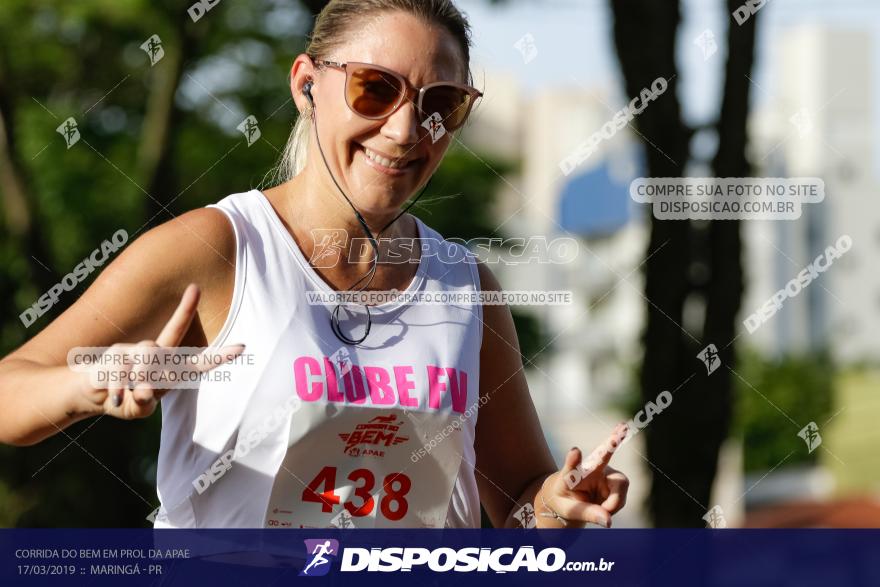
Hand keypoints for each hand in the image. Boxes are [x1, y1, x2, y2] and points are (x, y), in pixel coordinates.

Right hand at [77, 284, 244, 419]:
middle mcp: (157, 354)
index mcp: (170, 369)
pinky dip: (118, 388)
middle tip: (144, 383)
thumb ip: (142, 404)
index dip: (221, 355)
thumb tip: (143, 391)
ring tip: (125, 392)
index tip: (244, 347)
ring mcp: (137, 350)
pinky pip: (122, 369)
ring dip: (134, 378)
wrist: (89, 395)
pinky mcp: (116, 354)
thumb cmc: (124, 399)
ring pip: (145, 354)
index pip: (199, 361)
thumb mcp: (137, 409)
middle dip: (170, 336)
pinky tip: (113, 396)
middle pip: (168, 340)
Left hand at [537, 422, 629, 527]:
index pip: (571, 467)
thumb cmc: (564, 500)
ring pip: (619, 487)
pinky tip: (604, 507)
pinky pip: (621, 497)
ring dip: (613, 504)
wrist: (569, 497)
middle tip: (623, 426)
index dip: (573, 460)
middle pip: (603, 456)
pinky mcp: (617, 481)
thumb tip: (608, 521)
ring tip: (602, 512)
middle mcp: (589, 468)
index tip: (574, 451)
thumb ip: (587, 513)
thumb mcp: (568, 510)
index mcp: (571, 474)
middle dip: (613, 440)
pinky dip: (614, 507)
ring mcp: (605, 473)